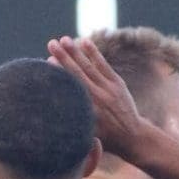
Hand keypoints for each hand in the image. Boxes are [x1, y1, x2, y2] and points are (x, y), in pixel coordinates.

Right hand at [46, 35, 147, 158]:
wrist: (132, 136)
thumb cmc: (104, 139)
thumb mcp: (86, 136)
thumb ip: (72, 125)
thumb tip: (50, 116)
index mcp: (88, 113)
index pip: (70, 90)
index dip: (59, 75)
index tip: (47, 63)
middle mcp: (98, 99)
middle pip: (77, 74)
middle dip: (63, 58)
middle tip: (50, 43)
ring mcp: (109, 90)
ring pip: (89, 67)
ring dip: (76, 52)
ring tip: (63, 39)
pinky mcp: (117, 84)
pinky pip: (103, 66)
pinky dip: (94, 54)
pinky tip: (84, 42)